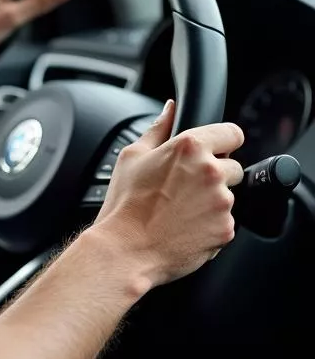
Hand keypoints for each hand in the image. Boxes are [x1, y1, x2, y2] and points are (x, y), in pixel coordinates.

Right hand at [92, 101, 244, 289]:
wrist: (126, 249)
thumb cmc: (125, 204)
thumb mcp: (132, 157)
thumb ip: (158, 128)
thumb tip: (170, 108)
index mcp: (190, 147)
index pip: (232, 133)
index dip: (222, 143)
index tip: (213, 153)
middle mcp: (211, 171)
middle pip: (232, 167)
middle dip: (214, 177)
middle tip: (183, 190)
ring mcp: (222, 202)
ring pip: (228, 196)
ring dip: (211, 202)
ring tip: (179, 212)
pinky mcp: (226, 228)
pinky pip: (224, 223)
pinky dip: (209, 226)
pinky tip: (184, 228)